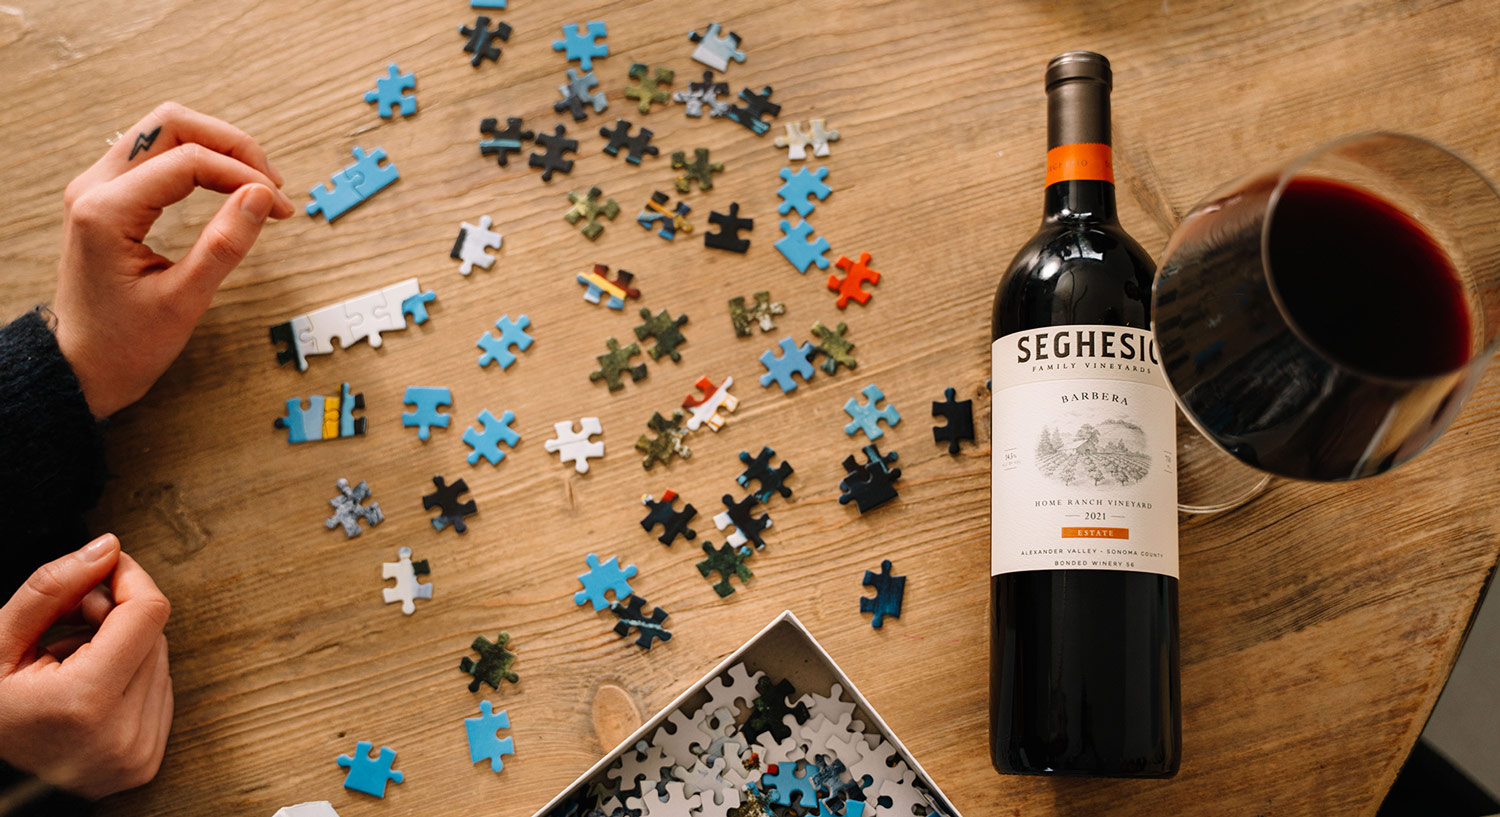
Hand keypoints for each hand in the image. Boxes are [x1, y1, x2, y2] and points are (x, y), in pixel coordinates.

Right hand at [0, 534, 173, 798]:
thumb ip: (53, 588)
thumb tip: (108, 546)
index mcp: (84, 702)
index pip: (146, 613)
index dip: (128, 578)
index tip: (105, 566)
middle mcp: (120, 734)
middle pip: (154, 635)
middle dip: (116, 616)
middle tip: (69, 623)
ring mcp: (136, 754)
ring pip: (160, 661)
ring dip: (124, 647)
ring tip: (71, 659)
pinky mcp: (145, 762)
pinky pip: (159, 692)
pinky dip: (130, 678)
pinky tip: (88, 688)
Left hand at [52, 102, 294, 417]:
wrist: (81, 366)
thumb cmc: (126, 344)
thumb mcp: (184, 301)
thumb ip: (224, 244)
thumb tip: (262, 195)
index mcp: (106, 211)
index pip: (187, 161)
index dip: (244, 176)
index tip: (281, 208)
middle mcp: (94, 187)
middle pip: (170, 124)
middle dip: (230, 144)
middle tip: (271, 182)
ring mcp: (96, 188)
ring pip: (163, 132)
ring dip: (216, 148)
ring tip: (256, 185)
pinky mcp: (107, 196)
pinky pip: (156, 156)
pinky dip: (197, 161)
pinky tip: (227, 188)